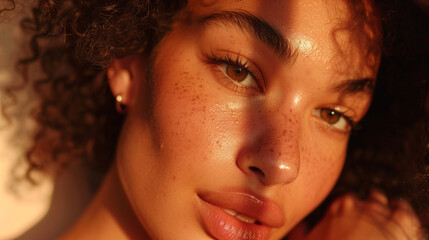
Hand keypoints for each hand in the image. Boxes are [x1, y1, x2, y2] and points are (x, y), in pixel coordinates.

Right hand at [288, 191, 422, 239]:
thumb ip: (300, 232)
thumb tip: (299, 228)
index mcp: (337, 208)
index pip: (343, 201)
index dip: (345, 209)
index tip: (344, 215)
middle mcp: (360, 206)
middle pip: (364, 199)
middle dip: (365, 207)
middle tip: (363, 218)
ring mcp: (382, 213)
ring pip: (384, 202)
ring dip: (384, 206)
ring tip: (384, 212)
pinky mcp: (402, 223)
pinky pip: (405, 211)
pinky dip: (403, 210)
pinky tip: (401, 211)